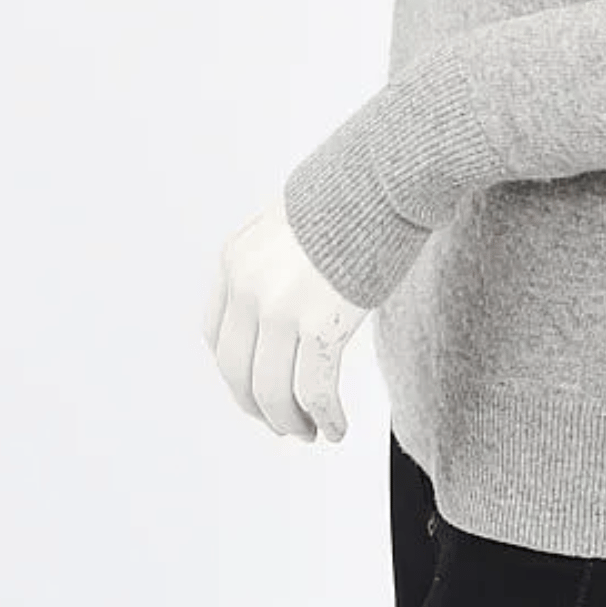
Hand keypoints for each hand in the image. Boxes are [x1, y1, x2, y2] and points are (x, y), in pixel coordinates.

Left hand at [201, 196, 366, 442]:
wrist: (388, 173)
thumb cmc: (357, 190)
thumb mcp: (293, 221)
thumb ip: (279, 261)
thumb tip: (293, 297)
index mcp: (235, 260)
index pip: (217, 338)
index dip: (238, 374)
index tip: (260, 390)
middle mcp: (247, 287)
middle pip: (238, 372)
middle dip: (261, 408)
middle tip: (286, 424)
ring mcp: (280, 308)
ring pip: (273, 391)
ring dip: (291, 421)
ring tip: (313, 432)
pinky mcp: (320, 323)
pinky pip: (314, 389)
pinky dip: (325, 416)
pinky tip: (339, 428)